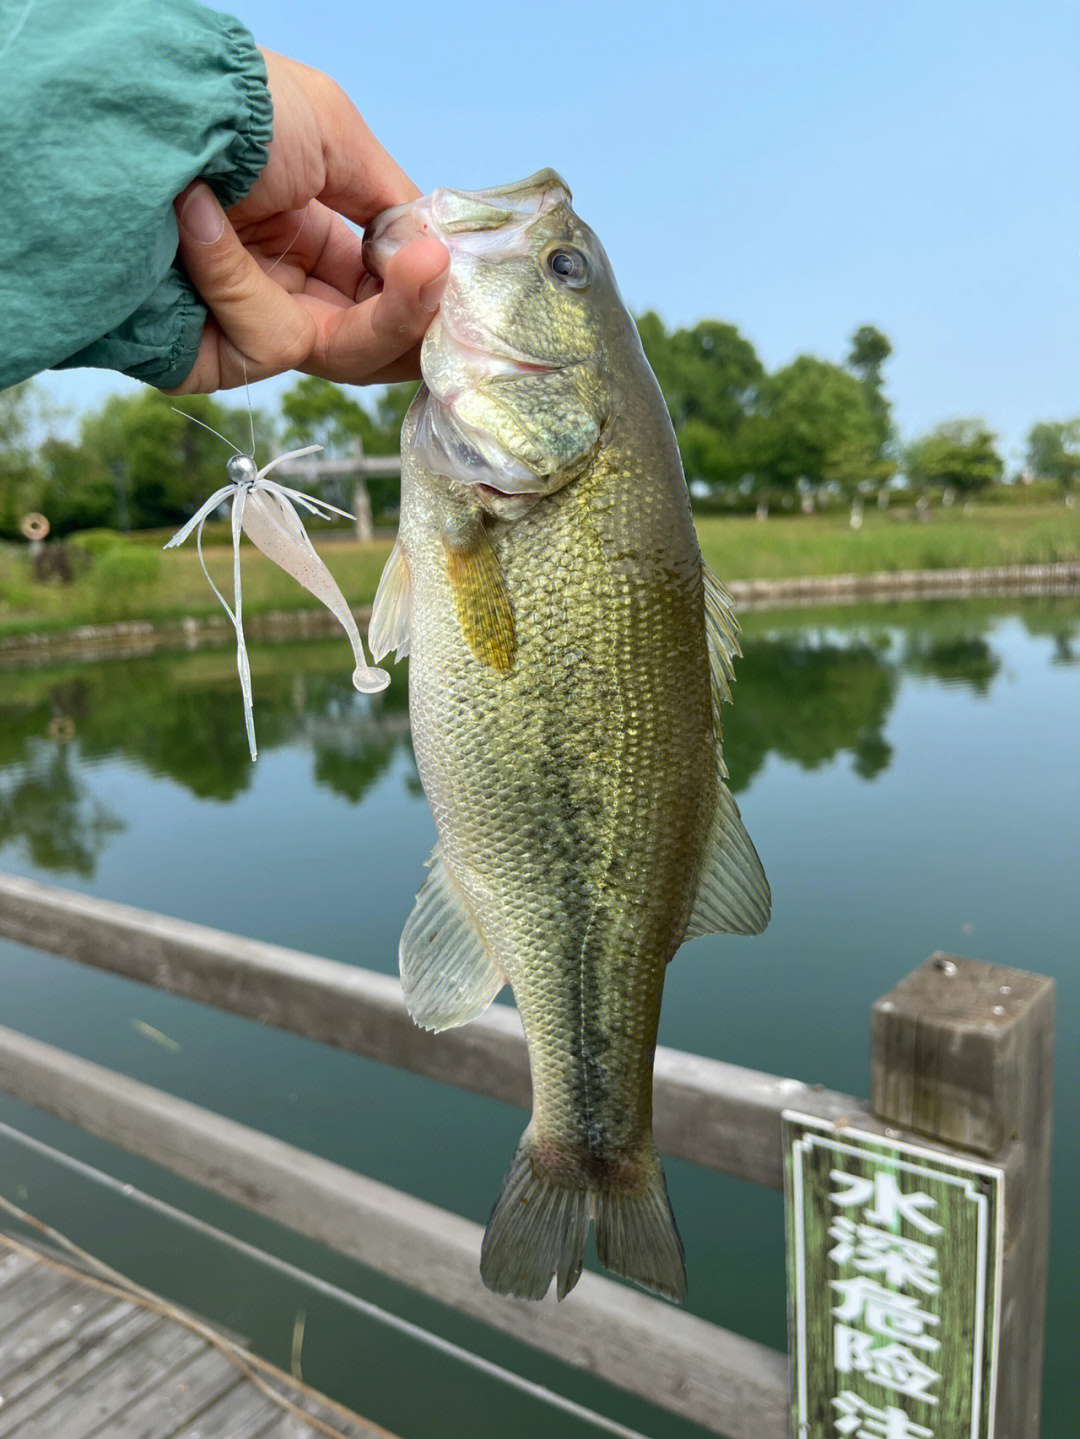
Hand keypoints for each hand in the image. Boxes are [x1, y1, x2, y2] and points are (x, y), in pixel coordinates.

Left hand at [169, 49, 446, 393]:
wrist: (146, 114)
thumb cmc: (235, 111)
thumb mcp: (333, 133)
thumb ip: (392, 201)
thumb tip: (433, 252)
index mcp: (311, 239)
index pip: (383, 297)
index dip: (421, 299)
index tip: (448, 278)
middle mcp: (283, 287)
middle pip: (371, 343)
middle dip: (406, 317)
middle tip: (430, 277)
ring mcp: (248, 326)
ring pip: (334, 350)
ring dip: (331, 293)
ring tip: (267, 213)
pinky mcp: (210, 357)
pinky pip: (266, 342)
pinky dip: (236, 280)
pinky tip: (196, 217)